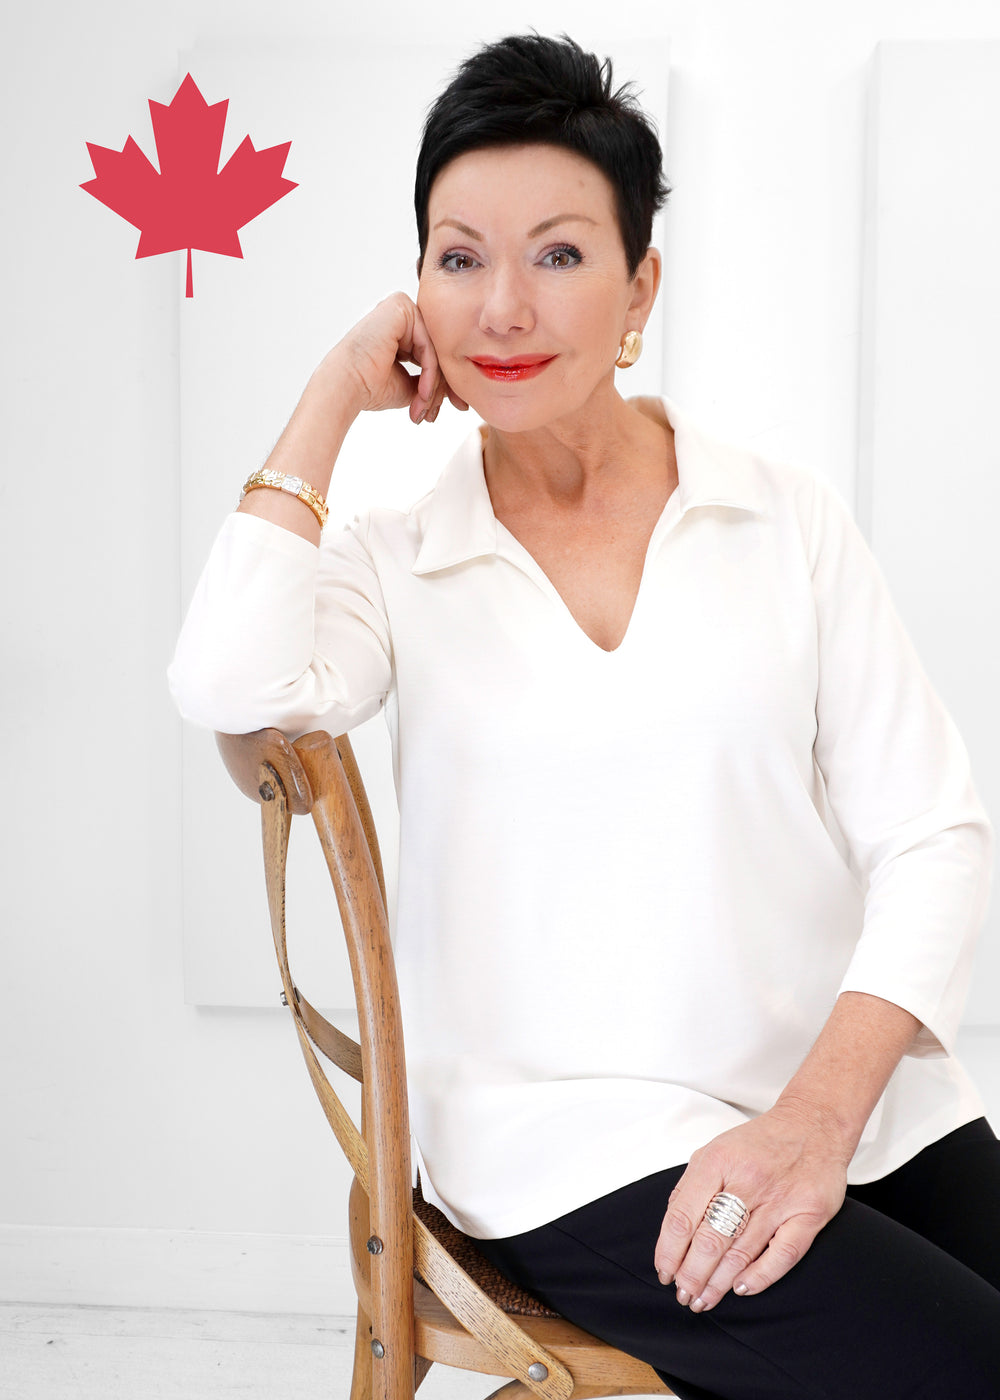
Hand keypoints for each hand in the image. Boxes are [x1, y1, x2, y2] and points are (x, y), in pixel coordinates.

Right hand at [309, 291, 468, 424]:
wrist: (345, 386)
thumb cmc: (368, 387)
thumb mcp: (409, 385)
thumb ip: (430, 379)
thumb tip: (451, 389)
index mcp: (400, 329)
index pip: (433, 354)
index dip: (440, 384)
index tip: (443, 410)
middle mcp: (401, 315)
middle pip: (436, 351)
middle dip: (441, 386)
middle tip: (439, 413)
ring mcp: (401, 308)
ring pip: (435, 351)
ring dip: (434, 384)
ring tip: (422, 406)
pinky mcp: (400, 308)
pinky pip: (429, 346)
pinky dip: (430, 373)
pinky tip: (422, 393)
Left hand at [652, 1101, 850, 1311]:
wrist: (813, 1124)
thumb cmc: (759, 1143)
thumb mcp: (716, 1150)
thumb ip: (692, 1186)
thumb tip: (672, 1230)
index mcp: (718, 1161)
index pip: (683, 1216)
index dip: (669, 1251)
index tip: (664, 1272)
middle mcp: (747, 1180)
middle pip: (710, 1240)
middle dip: (691, 1275)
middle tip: (683, 1296)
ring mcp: (780, 1199)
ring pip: (741, 1253)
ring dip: (718, 1284)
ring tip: (703, 1300)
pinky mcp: (809, 1214)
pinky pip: (782, 1255)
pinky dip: (759, 1276)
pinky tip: (741, 1288)